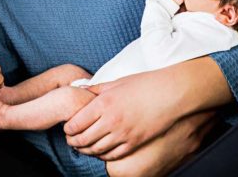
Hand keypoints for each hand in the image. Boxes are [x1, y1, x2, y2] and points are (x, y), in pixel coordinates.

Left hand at [64, 59, 230, 160]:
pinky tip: (99, 151)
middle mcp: (111, 121)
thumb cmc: (144, 84)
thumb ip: (96, 89)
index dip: (68, 128)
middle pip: (83, 139)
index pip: (76, 123)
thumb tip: (80, 92)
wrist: (170, 94)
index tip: (67, 127)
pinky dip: (102, 155)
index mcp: (104, 103)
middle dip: (73, 141)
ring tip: (81, 146)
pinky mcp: (134, 143)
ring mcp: (123, 134)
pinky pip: (112, 155)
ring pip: (96, 150)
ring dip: (85, 150)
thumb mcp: (116, 82)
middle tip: (70, 139)